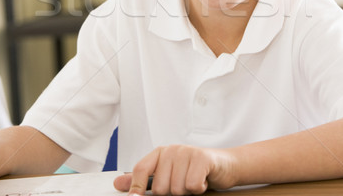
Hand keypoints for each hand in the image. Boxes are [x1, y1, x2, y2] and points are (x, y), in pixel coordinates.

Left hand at [113, 144, 237, 194]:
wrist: (225, 165)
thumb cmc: (194, 171)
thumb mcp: (167, 173)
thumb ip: (143, 179)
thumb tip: (118, 184)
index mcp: (160, 153)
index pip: (140, 169)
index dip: (135, 187)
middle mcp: (171, 150)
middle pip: (159, 187)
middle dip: (172, 193)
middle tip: (182, 185)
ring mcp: (186, 152)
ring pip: (176, 189)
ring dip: (187, 192)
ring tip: (193, 182)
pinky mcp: (202, 158)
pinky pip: (192, 185)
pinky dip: (199, 189)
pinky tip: (203, 181)